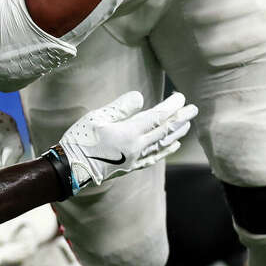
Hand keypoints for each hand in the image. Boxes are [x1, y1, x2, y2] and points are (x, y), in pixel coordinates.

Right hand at [54, 91, 196, 191]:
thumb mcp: (97, 117)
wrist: (71, 169)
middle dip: (180, 119)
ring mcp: (135, 159)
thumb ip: (120, 107)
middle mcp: (137, 147)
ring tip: (187, 124)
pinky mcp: (131, 167)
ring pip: (162, 144)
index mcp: (129, 133)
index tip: (180, 97)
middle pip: (164, 131)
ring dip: (177, 133)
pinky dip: (166, 150)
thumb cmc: (80, 140)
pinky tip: (173, 145)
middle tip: (193, 108)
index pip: (157, 117)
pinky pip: (154, 158)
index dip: (171, 107)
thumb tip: (140, 97)